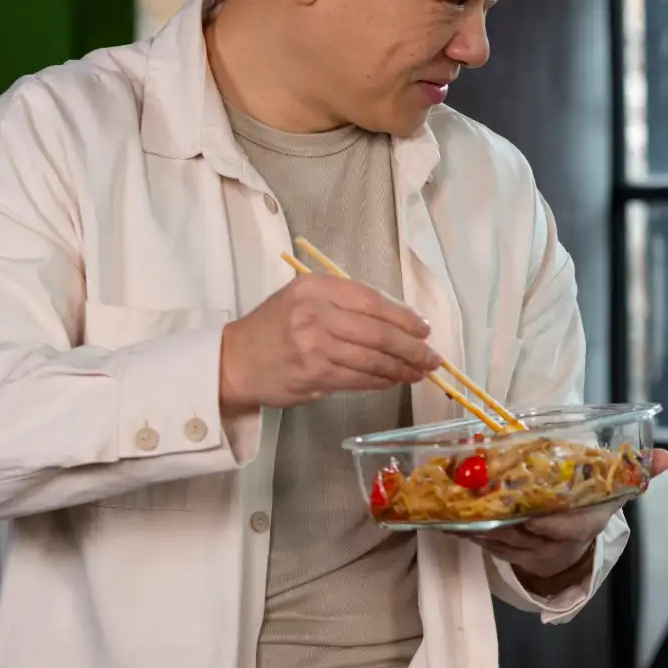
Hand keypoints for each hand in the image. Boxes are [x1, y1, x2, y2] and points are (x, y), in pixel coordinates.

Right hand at [219, 273, 442, 409]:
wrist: (235, 361)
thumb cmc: (275, 329)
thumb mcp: (304, 299)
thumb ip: (345, 304)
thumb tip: (399, 321)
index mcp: (316, 287)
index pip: (373, 300)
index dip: (404, 317)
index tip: (424, 329)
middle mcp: (316, 312)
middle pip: (379, 331)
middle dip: (412, 347)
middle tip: (432, 358)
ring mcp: (314, 344)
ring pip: (373, 358)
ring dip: (402, 368)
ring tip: (419, 372)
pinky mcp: (315, 374)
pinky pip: (360, 378)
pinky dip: (381, 380)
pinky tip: (393, 380)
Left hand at [472, 449, 667, 584]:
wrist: (577, 538)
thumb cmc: (592, 505)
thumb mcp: (616, 489)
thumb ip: (637, 473)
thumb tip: (666, 458)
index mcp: (583, 526)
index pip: (568, 530)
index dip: (550, 526)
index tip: (532, 516)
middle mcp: (558, 546)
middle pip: (525, 536)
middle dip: (502, 520)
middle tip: (479, 499)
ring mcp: (534, 555)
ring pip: (503, 543)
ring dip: (479, 526)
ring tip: (458, 504)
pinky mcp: (513, 557)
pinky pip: (490, 548)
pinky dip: (472, 534)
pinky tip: (454, 518)